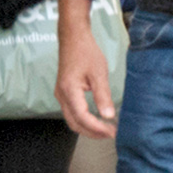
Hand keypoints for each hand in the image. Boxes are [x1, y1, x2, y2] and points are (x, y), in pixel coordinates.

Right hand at [55, 2, 116, 138]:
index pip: (82, 117)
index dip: (97, 128)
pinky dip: (84, 119)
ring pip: (72, 119)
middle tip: (111, 134)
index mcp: (69, 91)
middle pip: (75, 123)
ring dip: (88, 127)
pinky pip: (72, 112)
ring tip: (106, 129)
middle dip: (92, 132)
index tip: (112, 132)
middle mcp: (61, 96)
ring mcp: (61, 95)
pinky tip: (97, 118)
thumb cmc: (86, 52)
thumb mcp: (98, 73)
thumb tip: (109, 116)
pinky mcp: (64, 92)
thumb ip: (103, 95)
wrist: (73, 38)